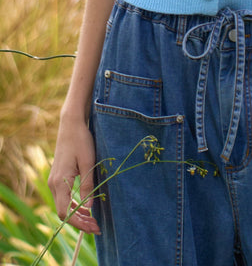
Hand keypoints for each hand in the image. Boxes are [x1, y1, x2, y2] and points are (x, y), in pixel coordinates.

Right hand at [48, 119, 100, 234]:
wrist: (71, 125)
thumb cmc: (81, 140)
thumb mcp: (88, 162)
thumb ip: (88, 185)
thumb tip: (89, 207)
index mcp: (60, 182)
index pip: (65, 212)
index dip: (79, 223)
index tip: (94, 226)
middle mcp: (54, 184)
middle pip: (63, 212)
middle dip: (80, 222)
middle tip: (97, 227)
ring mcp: (54, 181)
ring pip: (63, 206)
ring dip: (77, 214)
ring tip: (93, 220)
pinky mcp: (58, 177)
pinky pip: (64, 197)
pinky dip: (73, 205)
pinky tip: (85, 207)